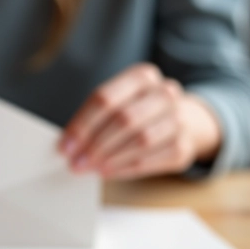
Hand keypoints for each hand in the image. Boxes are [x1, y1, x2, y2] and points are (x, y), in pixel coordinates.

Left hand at [59, 64, 221, 179]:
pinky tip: (108, 172)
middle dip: (95, 144)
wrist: (185, 120)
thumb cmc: (138, 110)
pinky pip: (151, 160)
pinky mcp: (184, 146)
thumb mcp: (118, 102)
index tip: (64, 146)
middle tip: (75, 163)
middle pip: (124, 119)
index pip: (105, 98)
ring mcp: (179, 119)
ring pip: (141, 140)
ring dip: (110, 158)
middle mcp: (165, 93)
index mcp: (142, 76)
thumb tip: (68, 145)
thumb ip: (94, 118)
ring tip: (91, 168)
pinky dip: (126, 169)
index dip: (82, 124)